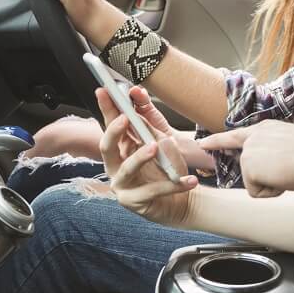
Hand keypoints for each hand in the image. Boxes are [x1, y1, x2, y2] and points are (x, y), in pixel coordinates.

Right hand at [96, 86, 198, 225]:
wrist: (181, 201)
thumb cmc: (168, 170)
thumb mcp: (163, 142)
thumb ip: (150, 123)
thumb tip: (138, 95)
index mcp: (121, 149)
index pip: (111, 126)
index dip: (106, 108)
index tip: (104, 90)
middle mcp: (116, 166)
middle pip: (106, 147)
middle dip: (113, 131)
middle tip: (124, 118)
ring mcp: (122, 185)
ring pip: (127, 169)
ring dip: (140, 156)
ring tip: (154, 146)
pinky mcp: (134, 202)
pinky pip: (154, 190)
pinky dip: (174, 184)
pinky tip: (189, 180)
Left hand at [199, 120, 293, 197]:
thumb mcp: (291, 145)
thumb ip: (275, 152)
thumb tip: (272, 168)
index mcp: (266, 128)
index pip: (237, 135)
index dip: (218, 140)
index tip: (203, 143)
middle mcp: (254, 136)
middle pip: (246, 165)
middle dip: (262, 177)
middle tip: (285, 173)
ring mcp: (249, 151)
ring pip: (255, 181)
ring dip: (273, 184)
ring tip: (290, 172)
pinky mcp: (248, 167)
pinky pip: (257, 192)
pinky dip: (271, 191)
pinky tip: (284, 179)